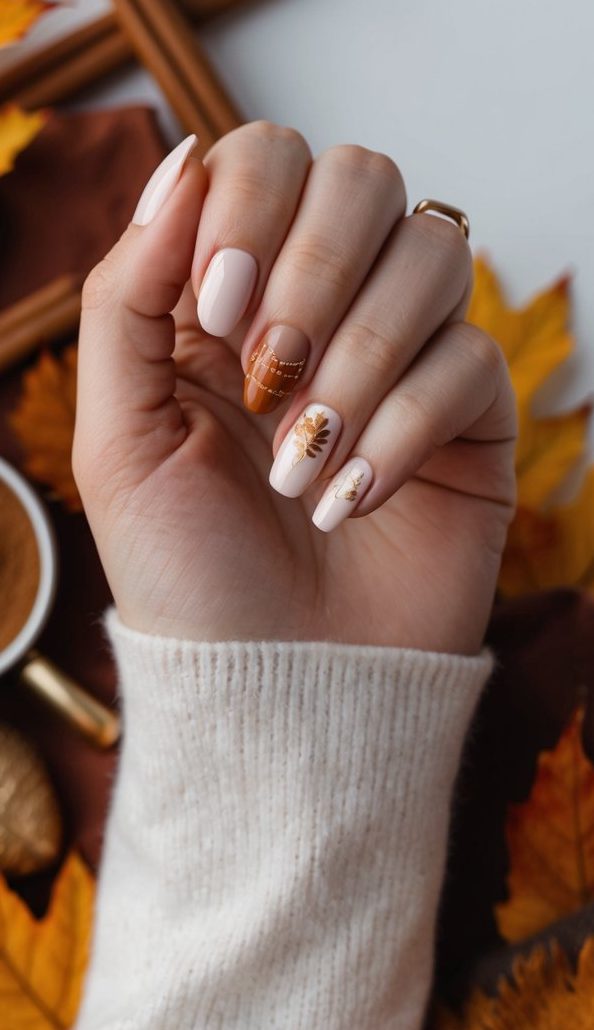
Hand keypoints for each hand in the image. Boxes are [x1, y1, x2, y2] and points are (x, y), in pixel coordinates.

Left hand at [73, 121, 516, 653]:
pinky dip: (406, 429)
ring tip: (304, 465)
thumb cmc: (188, 573)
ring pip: (433, 256)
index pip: (268, 159)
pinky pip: (471, 360)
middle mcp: (324, 311)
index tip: (218, 315)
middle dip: (315, 270)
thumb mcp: (116, 436)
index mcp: (231, 300)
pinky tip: (355, 500)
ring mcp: (403, 358)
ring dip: (362, 360)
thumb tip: (182, 160)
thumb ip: (126, 293)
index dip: (250, 209)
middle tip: (271, 375)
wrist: (276, 686)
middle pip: (365, 179)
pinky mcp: (467, 417)